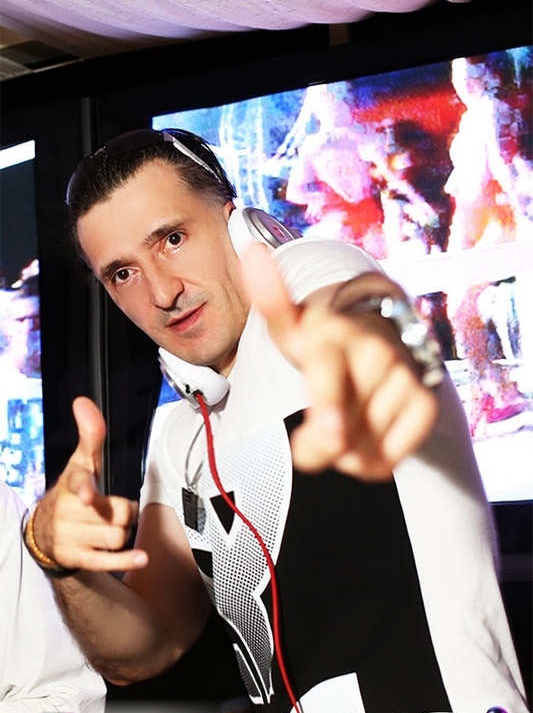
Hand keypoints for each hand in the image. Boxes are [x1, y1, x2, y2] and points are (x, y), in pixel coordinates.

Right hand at [33, 397, 147, 571]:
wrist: (45, 531)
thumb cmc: (71, 492)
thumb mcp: (80, 463)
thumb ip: (89, 435)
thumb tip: (83, 402)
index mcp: (71, 483)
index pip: (78, 483)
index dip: (84, 489)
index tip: (88, 496)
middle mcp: (68, 511)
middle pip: (115, 514)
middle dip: (125, 511)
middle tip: (118, 509)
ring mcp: (70, 536)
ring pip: (117, 536)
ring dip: (123, 532)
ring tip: (111, 526)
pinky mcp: (76, 557)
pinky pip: (106, 561)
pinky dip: (125, 559)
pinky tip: (140, 557)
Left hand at [241, 242, 437, 479]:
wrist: (378, 336)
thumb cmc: (327, 341)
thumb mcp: (292, 327)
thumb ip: (271, 302)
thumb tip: (251, 251)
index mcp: (333, 334)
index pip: (329, 372)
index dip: (329, 404)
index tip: (329, 432)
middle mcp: (375, 352)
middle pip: (339, 430)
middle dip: (318, 442)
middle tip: (316, 426)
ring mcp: (404, 376)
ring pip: (363, 449)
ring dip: (345, 452)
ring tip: (345, 421)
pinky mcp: (426, 402)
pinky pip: (392, 456)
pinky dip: (372, 461)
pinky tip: (366, 436)